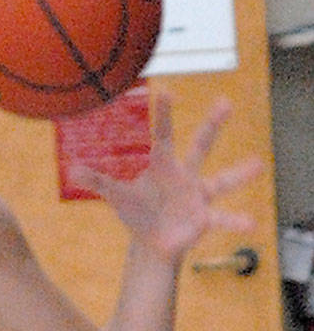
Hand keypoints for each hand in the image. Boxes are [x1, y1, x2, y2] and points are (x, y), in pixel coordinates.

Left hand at [71, 92, 262, 263]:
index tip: (166, 90)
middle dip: (212, 125)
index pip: (163, 134)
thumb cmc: (137, 211)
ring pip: (221, 180)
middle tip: (225, 102)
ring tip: (258, 165)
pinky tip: (251, 223)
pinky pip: (222, 217)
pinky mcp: (204, 217)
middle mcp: (184, 175)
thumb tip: (72, 169)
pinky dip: (235, 220)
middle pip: (200, 145)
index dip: (164, 114)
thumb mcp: (117, 195)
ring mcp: (197, 194)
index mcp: (162, 165)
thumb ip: (98, 181)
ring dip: (239, 174)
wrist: (152, 241)